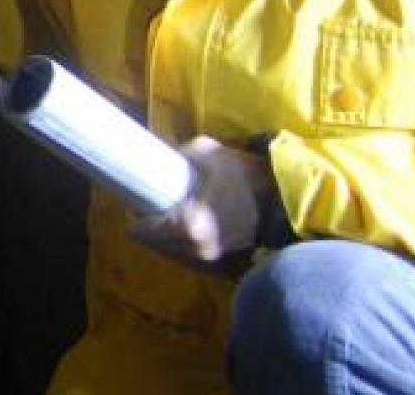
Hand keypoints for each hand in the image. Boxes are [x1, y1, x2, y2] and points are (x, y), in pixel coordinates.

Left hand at [129, 136, 277, 270]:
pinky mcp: (216, 263)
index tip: (137, 196)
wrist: (282, 201)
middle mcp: (194, 249)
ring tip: (166, 209)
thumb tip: (153, 153)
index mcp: (188, 226)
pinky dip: (177, 240)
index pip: (137, 230)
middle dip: (145, 222)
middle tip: (150, 200)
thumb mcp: (207, 152)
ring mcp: (206, 260)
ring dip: (160, 233)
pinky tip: (184, 221)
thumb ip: (177, 153)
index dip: (132, 212)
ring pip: (165, 249)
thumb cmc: (244, 175)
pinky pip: (182, 253)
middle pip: (149, 242)